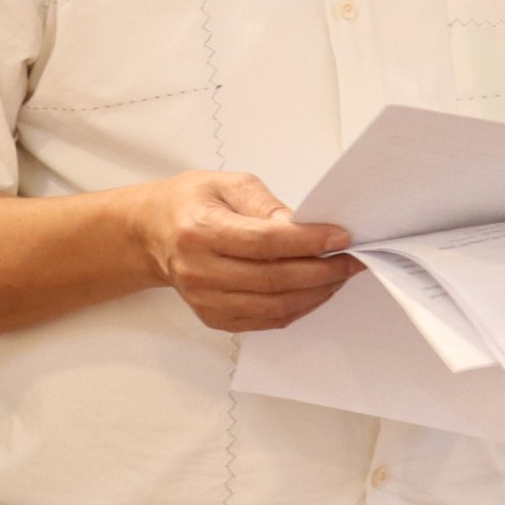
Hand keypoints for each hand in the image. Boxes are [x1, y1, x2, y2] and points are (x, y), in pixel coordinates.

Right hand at [135, 172, 360, 333]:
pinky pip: (266, 321)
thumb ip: (266, 205)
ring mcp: (205, 300)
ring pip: (274, 306)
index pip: (264, 242)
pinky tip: (315, 290)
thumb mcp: (227, 184)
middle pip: (273, 279)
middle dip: (322, 271)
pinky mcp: (214, 318)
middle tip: (351, 259)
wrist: (153, 233)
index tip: (341, 237)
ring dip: (316, 293)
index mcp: (199, 230)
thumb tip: (304, 227)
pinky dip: (298, 308)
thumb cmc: (190, 203)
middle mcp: (199, 270)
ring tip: (338, 275)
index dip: (308, 242)